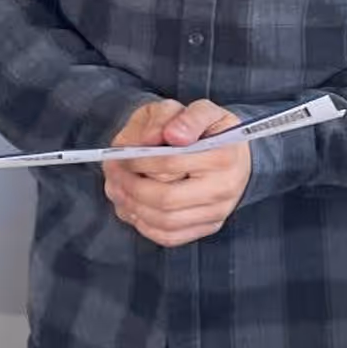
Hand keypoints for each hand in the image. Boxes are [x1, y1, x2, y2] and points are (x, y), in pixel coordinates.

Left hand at [102, 99, 251, 248]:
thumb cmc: (210, 129)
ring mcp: (218, 211)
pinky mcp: (209, 227)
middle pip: (166, 198)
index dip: (139, 160)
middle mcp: (225, 187)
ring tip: (117, 189)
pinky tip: (133, 207)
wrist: (233, 151)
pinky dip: (145, 225)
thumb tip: (170, 135)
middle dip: (131, 187)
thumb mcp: (200, 110)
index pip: (171, 163)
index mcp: (224, 154)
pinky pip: (171, 237)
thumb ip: (185, 118)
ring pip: (165, 221)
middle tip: (113, 174)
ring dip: (132, 207)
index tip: (122, 155)